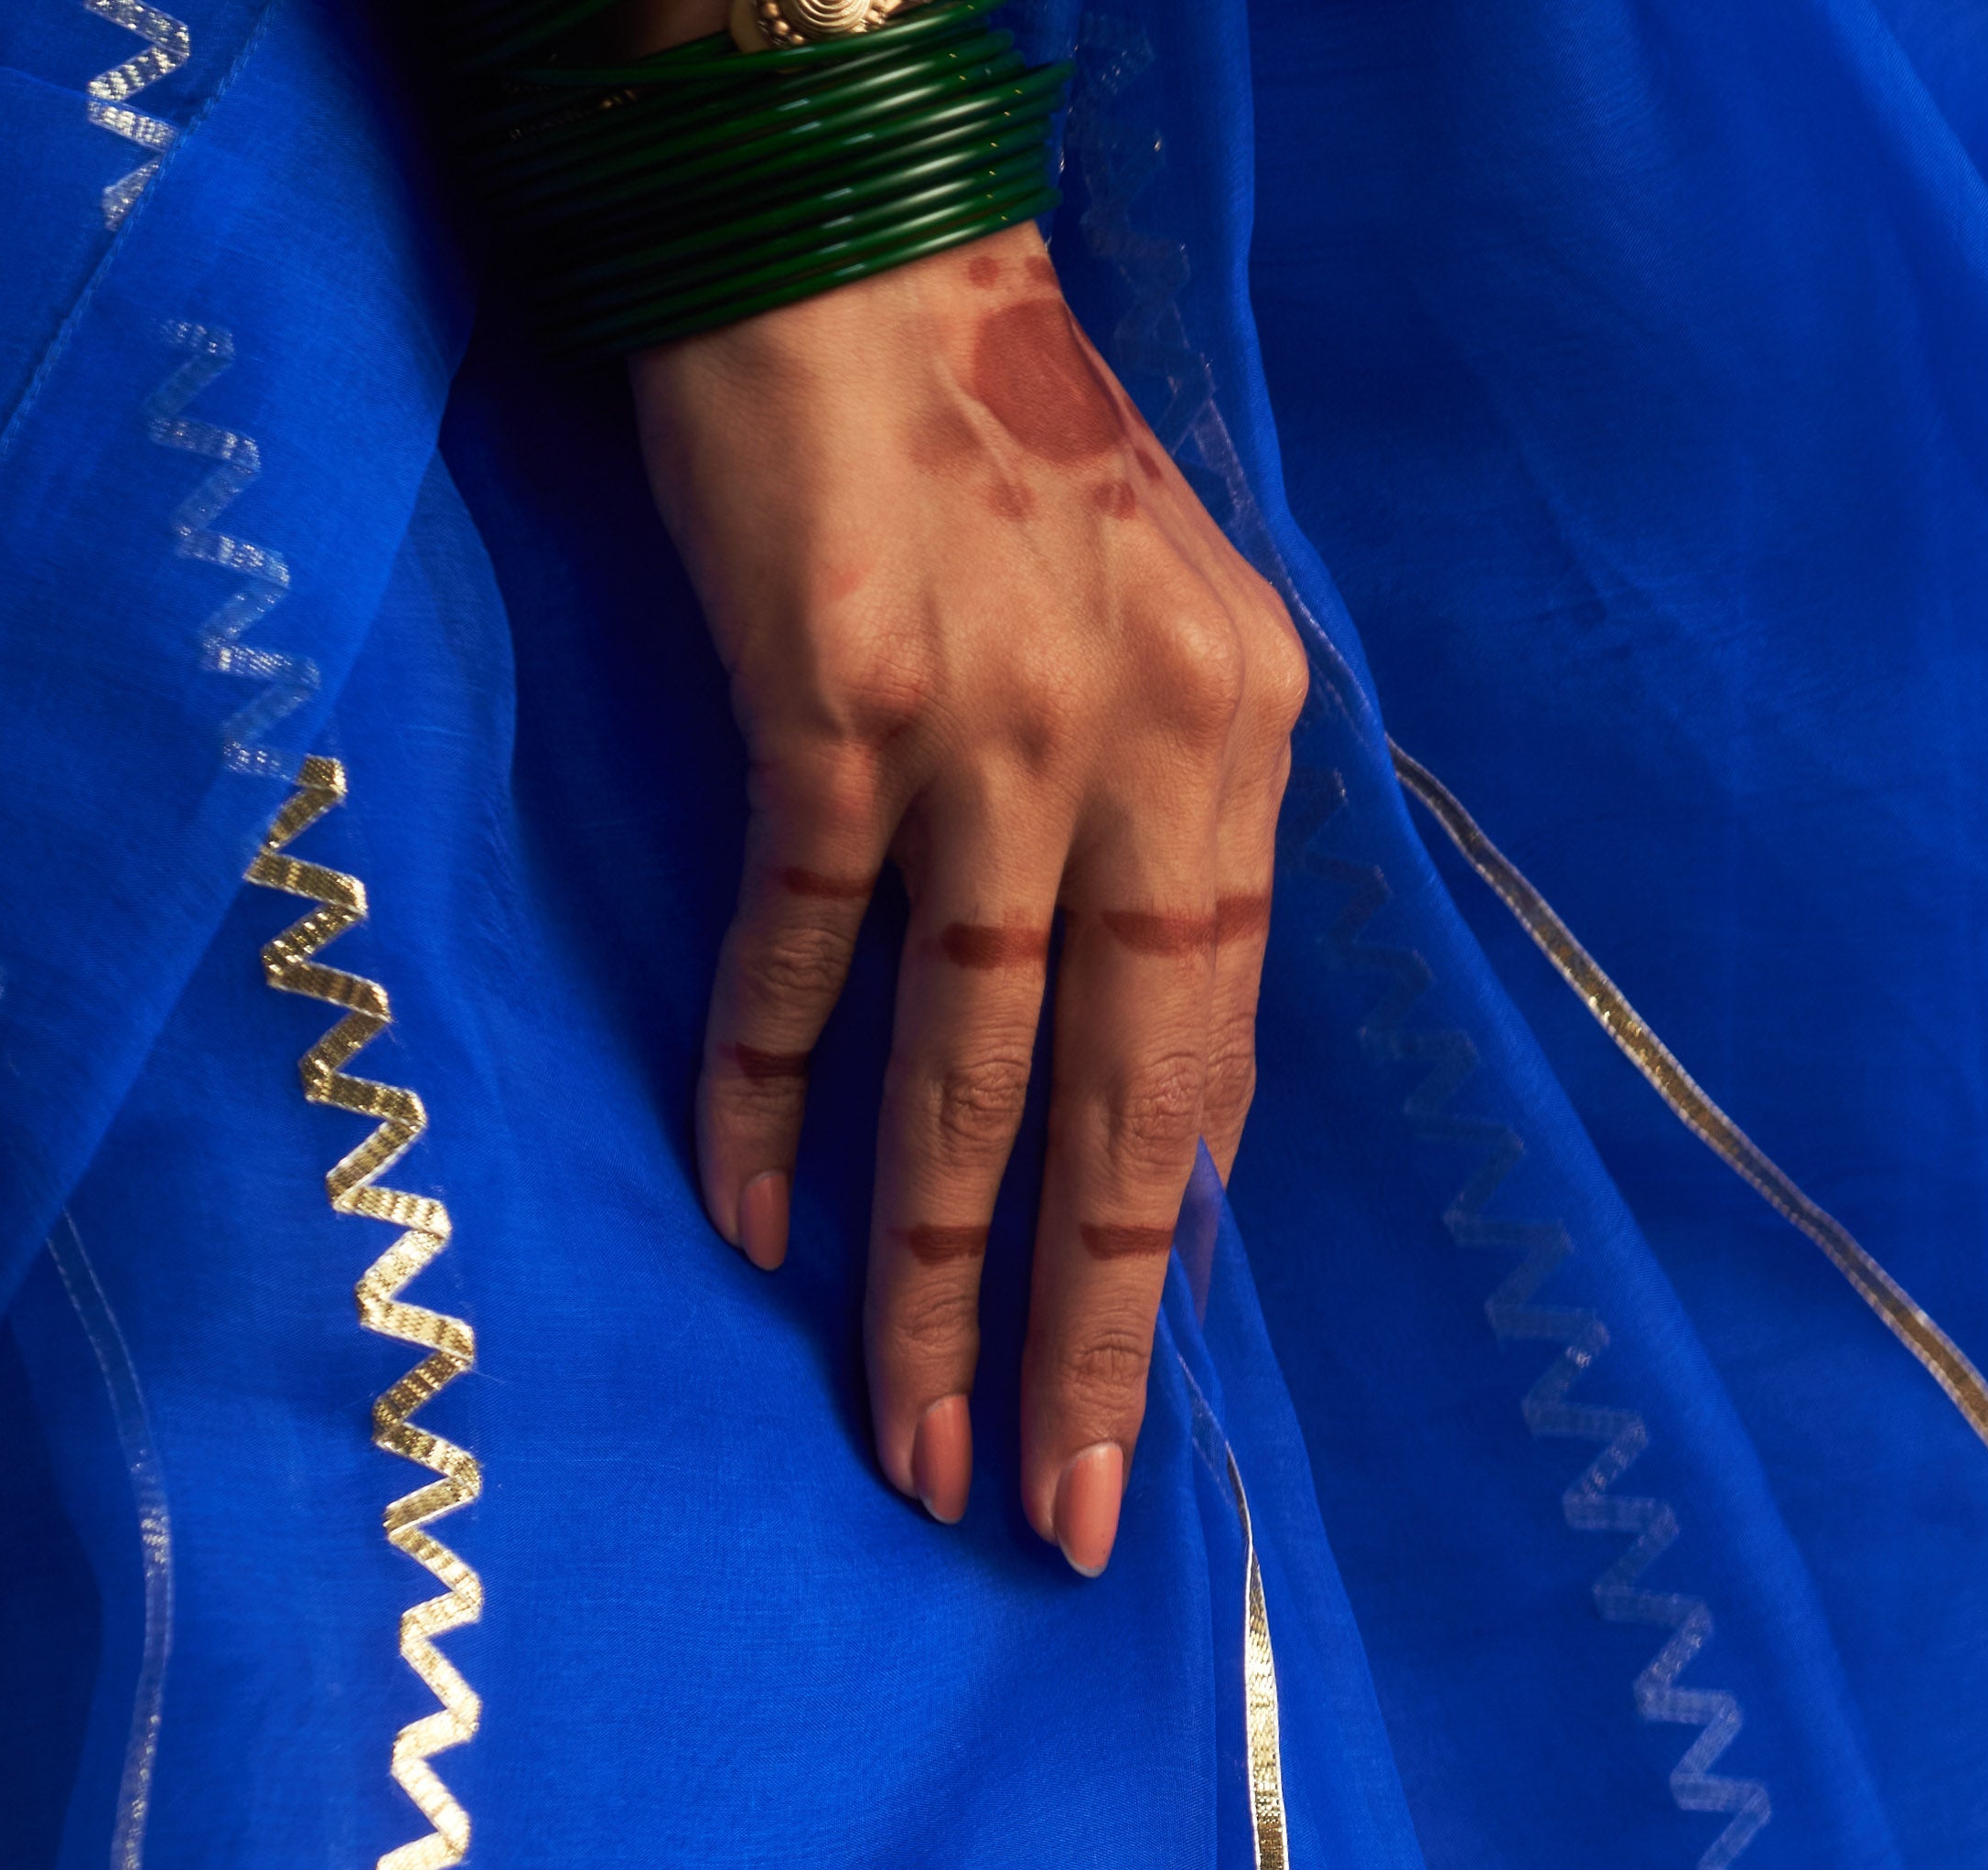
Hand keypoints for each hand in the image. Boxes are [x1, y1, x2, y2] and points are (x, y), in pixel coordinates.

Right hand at [630, 224, 1308, 1570]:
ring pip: (959, 1070)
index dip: (1164, 1252)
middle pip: (1116, 1110)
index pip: (1214, 1060)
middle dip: (1082, 1335)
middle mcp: (1145, 744)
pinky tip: (747, 1229)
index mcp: (1241, 744)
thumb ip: (1158, 864)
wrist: (842, 238)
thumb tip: (1154, 1121)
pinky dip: (760, 1099)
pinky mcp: (837, 701)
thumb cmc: (991, 458)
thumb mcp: (1145, 645)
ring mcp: (992, 727)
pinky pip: (798, 952)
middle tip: (1062, 1513)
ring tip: (909, 1446)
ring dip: (926, 1281)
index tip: (1126, 1406)